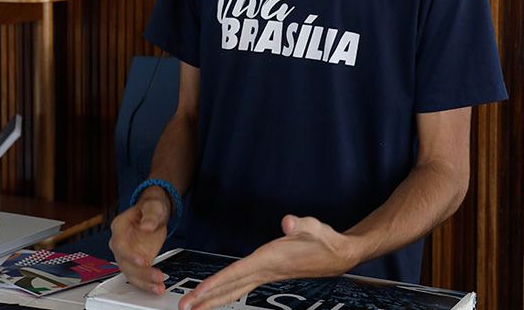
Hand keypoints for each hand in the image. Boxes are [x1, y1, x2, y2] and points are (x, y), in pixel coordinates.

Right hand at [108, 187, 172, 293]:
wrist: (154, 213)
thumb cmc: (151, 207)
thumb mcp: (153, 206)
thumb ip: (150, 216)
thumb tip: (146, 226)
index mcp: (119, 227)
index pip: (119, 244)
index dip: (129, 255)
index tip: (141, 261)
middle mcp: (120, 243)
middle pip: (124, 263)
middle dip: (140, 273)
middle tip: (156, 277)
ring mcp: (127, 254)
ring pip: (130, 273)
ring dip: (144, 282)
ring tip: (158, 286)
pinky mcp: (135, 262)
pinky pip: (138, 276)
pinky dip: (147, 283)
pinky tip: (157, 287)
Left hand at [178, 215, 357, 309]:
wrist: (339, 255)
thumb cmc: (324, 240)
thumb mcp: (313, 227)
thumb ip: (300, 224)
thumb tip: (288, 222)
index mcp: (270, 260)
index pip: (237, 273)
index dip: (216, 283)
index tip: (198, 293)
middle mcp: (265, 270)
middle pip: (230, 287)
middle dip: (207, 298)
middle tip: (184, 306)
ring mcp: (266, 275)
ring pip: (234, 290)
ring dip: (214, 299)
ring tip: (193, 307)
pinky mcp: (268, 274)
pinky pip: (241, 286)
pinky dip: (226, 291)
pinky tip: (217, 295)